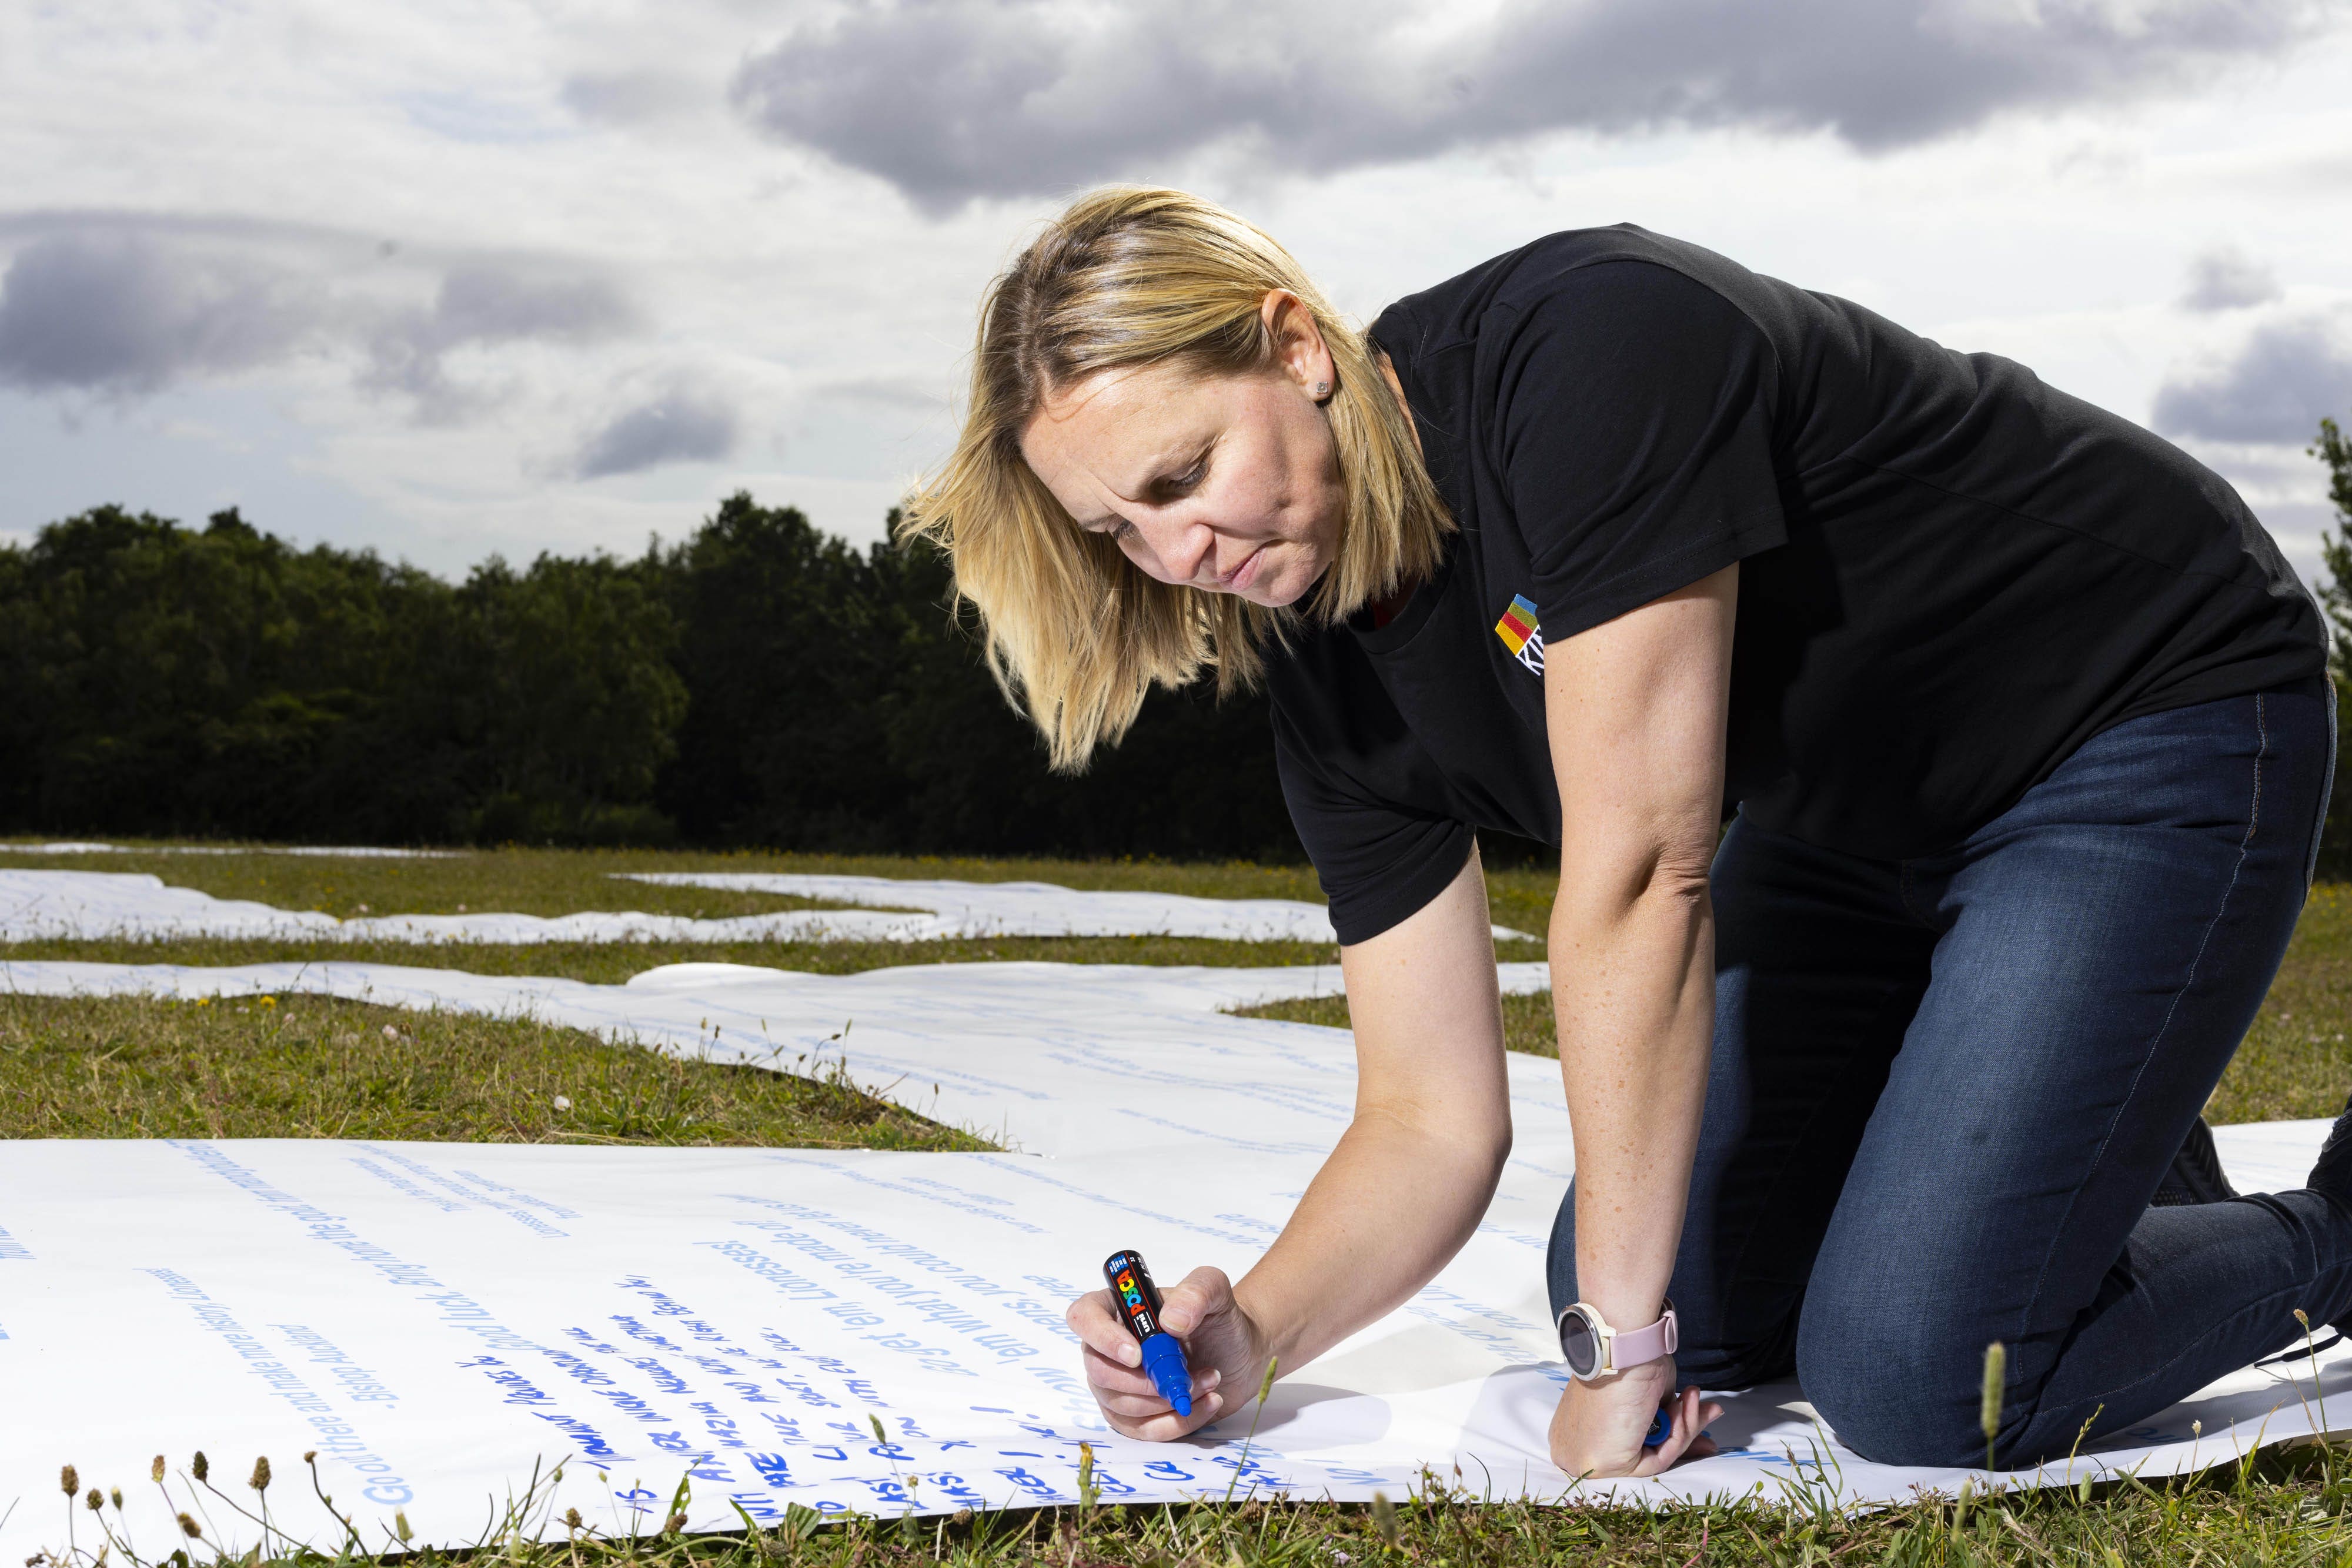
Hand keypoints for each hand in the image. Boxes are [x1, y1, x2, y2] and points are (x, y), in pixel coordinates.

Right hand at [1067, 1265, 1267, 1439]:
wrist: (1240, 1352)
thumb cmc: (1219, 1318)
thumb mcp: (1215, 1289)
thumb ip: (1196, 1292)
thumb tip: (1169, 1321)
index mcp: (1118, 1308)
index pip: (1083, 1317)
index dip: (1102, 1338)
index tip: (1138, 1355)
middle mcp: (1108, 1348)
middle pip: (1099, 1373)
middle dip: (1146, 1382)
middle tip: (1187, 1373)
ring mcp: (1118, 1385)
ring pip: (1121, 1406)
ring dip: (1167, 1400)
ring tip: (1209, 1381)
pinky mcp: (1136, 1416)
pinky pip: (1143, 1431)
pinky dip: (1177, 1422)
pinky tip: (1207, 1402)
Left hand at [1548, 1356, 1722, 1478]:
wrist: (1619, 1346)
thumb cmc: (1627, 1359)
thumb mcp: (1645, 1391)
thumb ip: (1657, 1413)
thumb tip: (1681, 1421)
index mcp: (1575, 1425)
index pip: (1624, 1440)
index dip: (1665, 1434)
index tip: (1694, 1424)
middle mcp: (1574, 1445)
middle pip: (1638, 1450)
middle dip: (1684, 1435)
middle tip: (1711, 1415)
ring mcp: (1583, 1458)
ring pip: (1648, 1455)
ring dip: (1686, 1426)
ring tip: (1705, 1403)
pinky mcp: (1601, 1465)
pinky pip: (1652, 1460)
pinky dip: (1678, 1435)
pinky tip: (1689, 1407)